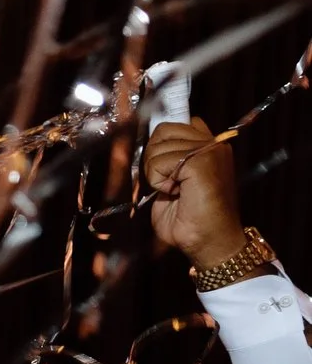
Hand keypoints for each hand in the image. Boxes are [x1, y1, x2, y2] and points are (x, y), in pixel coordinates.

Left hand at [144, 118, 248, 269]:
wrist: (208, 241)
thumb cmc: (190, 219)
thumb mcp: (174, 182)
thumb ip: (168, 160)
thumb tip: (151, 144)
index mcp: (208, 146)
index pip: (177, 122)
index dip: (160, 137)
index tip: (158, 155)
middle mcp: (213, 143)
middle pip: (164, 130)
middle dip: (153, 156)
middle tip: (165, 182)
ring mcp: (209, 150)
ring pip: (158, 146)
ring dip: (155, 173)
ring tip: (174, 190)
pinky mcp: (201, 161)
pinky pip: (159, 162)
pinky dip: (157, 180)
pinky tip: (174, 193)